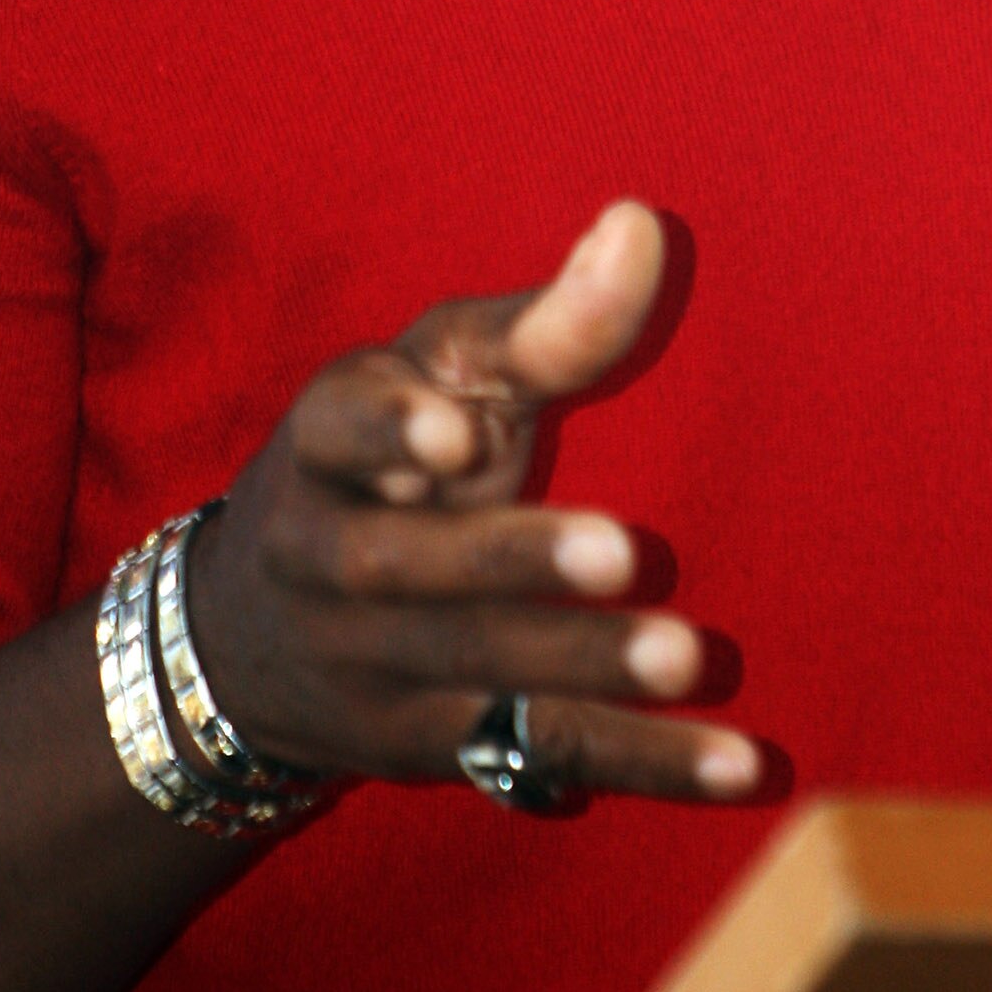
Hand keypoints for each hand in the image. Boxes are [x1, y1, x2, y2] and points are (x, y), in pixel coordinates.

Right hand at [186, 202, 759, 806]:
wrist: (251, 637)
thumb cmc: (389, 454)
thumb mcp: (439, 374)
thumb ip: (541, 323)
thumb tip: (641, 225)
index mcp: (328, 441)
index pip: (342, 428)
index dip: (390, 431)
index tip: (457, 431)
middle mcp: (332, 559)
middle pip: (411, 568)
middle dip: (515, 562)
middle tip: (623, 552)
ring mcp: (377, 668)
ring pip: (478, 673)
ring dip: (586, 669)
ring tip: (688, 656)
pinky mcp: (437, 748)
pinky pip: (541, 760)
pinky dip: (644, 765)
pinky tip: (740, 766)